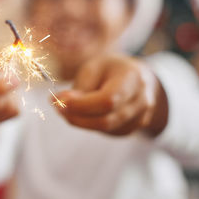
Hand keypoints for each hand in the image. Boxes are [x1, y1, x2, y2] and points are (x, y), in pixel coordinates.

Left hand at [53, 54, 167, 135]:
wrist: (138, 78)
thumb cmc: (112, 69)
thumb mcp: (95, 67)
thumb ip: (81, 87)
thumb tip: (62, 103)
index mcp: (133, 79)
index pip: (107, 101)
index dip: (80, 105)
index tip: (57, 101)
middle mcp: (141, 101)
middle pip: (105, 120)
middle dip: (76, 116)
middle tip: (56, 106)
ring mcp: (139, 119)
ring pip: (103, 129)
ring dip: (79, 120)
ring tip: (65, 107)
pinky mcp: (130, 129)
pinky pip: (104, 131)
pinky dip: (88, 123)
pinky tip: (82, 112)